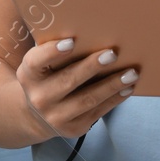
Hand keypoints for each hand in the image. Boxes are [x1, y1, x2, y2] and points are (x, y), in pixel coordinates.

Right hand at [14, 36, 136, 139]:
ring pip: (88, 99)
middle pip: (68, 80)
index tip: (72, 41)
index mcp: (28, 75)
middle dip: (92, 67)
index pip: (37, 61)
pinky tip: (128, 88)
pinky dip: (115, 99)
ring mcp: (56, 117)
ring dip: (112, 85)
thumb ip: (55, 51)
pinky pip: (98, 112)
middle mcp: (39, 97)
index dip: (53, 51)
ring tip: (131, 73)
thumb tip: (91, 32)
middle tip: (112, 53)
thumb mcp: (40, 65)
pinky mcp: (74, 129)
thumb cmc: (45, 77)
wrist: (36, 116)